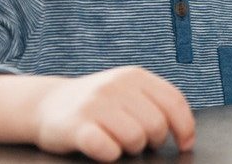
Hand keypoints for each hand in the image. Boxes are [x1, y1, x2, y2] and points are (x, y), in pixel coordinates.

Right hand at [34, 66, 195, 161]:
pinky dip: (111, 154)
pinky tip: (105, 149)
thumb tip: (185, 132)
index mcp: (134, 76)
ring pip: (135, 138)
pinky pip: (107, 148)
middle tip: (140, 144)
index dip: (185, 127)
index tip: (185, 143)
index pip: (173, 101)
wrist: (46, 104)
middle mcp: (116, 86)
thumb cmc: (96, 104)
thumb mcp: (126, 91)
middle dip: (154, 141)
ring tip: (120, 144)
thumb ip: (153, 102)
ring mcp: (95, 104)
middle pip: (156, 124)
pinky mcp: (76, 126)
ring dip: (131, 149)